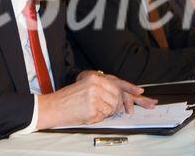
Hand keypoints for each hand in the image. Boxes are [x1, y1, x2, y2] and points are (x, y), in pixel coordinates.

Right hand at [37, 71, 156, 128]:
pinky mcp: (93, 107)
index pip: (117, 82)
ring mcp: (95, 95)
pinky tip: (87, 113)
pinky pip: (104, 115)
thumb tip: (119, 98)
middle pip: (118, 97)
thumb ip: (102, 90)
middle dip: (120, 106)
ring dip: (105, 112)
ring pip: (113, 107)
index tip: (141, 92)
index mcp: (95, 77)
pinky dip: (98, 117)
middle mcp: (96, 84)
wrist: (53, 107)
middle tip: (118, 110)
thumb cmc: (68, 100)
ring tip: (91, 110)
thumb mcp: (85, 88)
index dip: (131, 88)